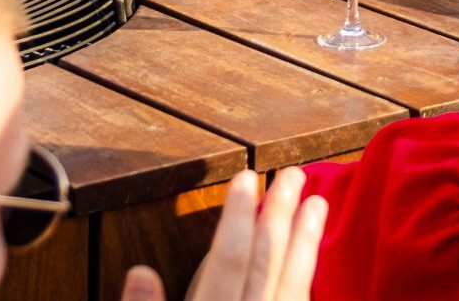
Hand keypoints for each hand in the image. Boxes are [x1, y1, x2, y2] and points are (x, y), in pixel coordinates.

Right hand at [120, 169, 326, 300]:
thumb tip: (140, 271)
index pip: (227, 263)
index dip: (236, 219)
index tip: (245, 177)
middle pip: (265, 267)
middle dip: (279, 217)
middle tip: (293, 173)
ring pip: (291, 287)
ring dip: (304, 243)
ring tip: (318, 203)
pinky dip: (305, 282)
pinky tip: (311, 260)